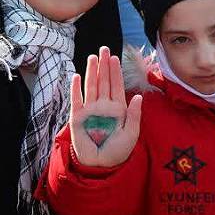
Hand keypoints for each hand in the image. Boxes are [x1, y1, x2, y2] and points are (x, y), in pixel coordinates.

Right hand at [69, 46, 142, 167]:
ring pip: (91, 86)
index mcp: (118, 109)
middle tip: (104, 49)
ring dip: (92, 72)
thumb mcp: (131, 134)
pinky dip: (76, 88)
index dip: (116, 71)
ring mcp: (90, 110)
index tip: (115, 57)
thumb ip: (134, 115)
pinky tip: (77, 76)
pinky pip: (76, 100)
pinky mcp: (77, 117)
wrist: (101, 165)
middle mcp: (104, 106)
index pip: (116, 86)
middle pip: (103, 81)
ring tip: (93, 57)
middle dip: (104, 65)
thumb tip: (138, 97)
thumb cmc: (117, 151)